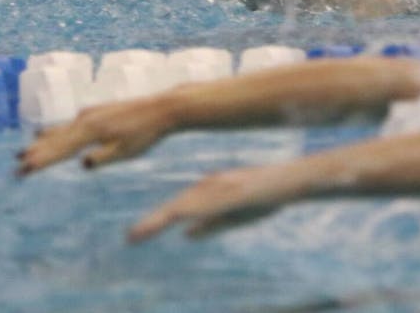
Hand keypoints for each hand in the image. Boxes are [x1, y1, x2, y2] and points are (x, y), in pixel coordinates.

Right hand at [16, 93, 178, 175]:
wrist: (161, 108)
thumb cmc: (145, 133)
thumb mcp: (126, 151)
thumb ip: (103, 158)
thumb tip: (82, 164)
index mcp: (91, 129)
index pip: (61, 149)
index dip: (42, 161)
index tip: (24, 170)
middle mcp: (85, 118)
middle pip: (55, 139)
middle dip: (36, 153)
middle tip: (16, 166)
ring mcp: (89, 114)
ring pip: (60, 131)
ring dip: (42, 143)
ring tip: (24, 152)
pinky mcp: (95, 113)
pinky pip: (68, 125)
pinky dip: (54, 133)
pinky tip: (47, 134)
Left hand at [128, 161, 312, 242]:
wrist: (289, 181)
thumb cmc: (262, 197)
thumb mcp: (232, 215)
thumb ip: (209, 226)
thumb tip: (185, 236)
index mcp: (205, 194)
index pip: (175, 210)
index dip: (154, 223)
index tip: (134, 237)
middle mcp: (207, 188)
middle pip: (175, 208)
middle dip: (152, 224)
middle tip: (131, 239)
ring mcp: (219, 189)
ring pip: (186, 206)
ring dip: (165, 219)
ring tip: (143, 233)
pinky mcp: (232, 193)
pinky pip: (210, 205)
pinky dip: (192, 213)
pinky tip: (180, 220)